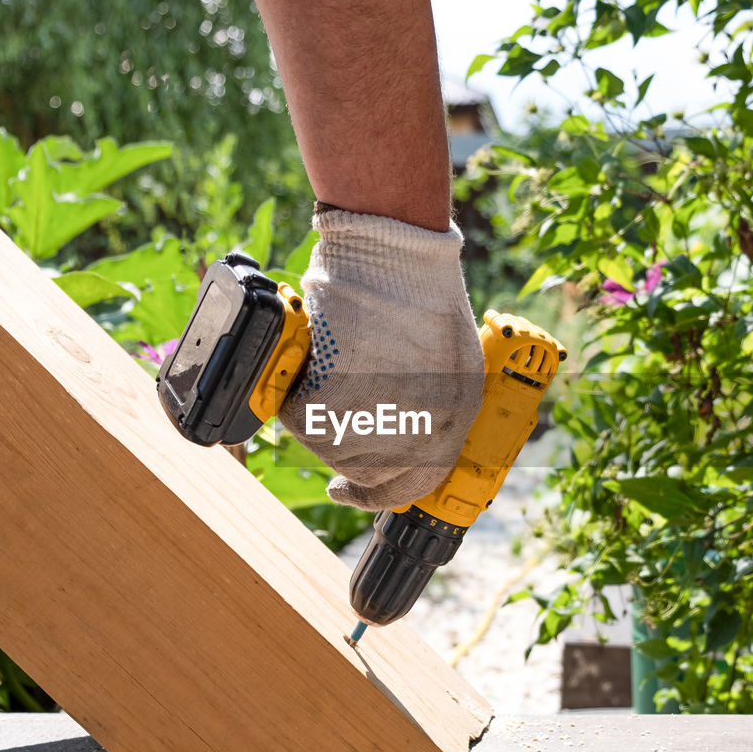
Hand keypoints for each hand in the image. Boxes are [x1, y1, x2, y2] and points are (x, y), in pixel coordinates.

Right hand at [279, 208, 483, 510]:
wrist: (394, 258)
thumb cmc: (425, 298)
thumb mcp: (454, 364)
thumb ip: (434, 410)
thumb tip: (402, 436)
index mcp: (451, 427)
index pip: (411, 486)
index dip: (378, 494)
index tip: (351, 489)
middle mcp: (415, 437)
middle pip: (367, 473)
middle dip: (348, 448)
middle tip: (333, 419)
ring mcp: (372, 426)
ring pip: (331, 448)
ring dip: (323, 418)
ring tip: (331, 372)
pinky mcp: (329, 407)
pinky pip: (303, 421)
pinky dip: (298, 398)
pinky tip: (313, 366)